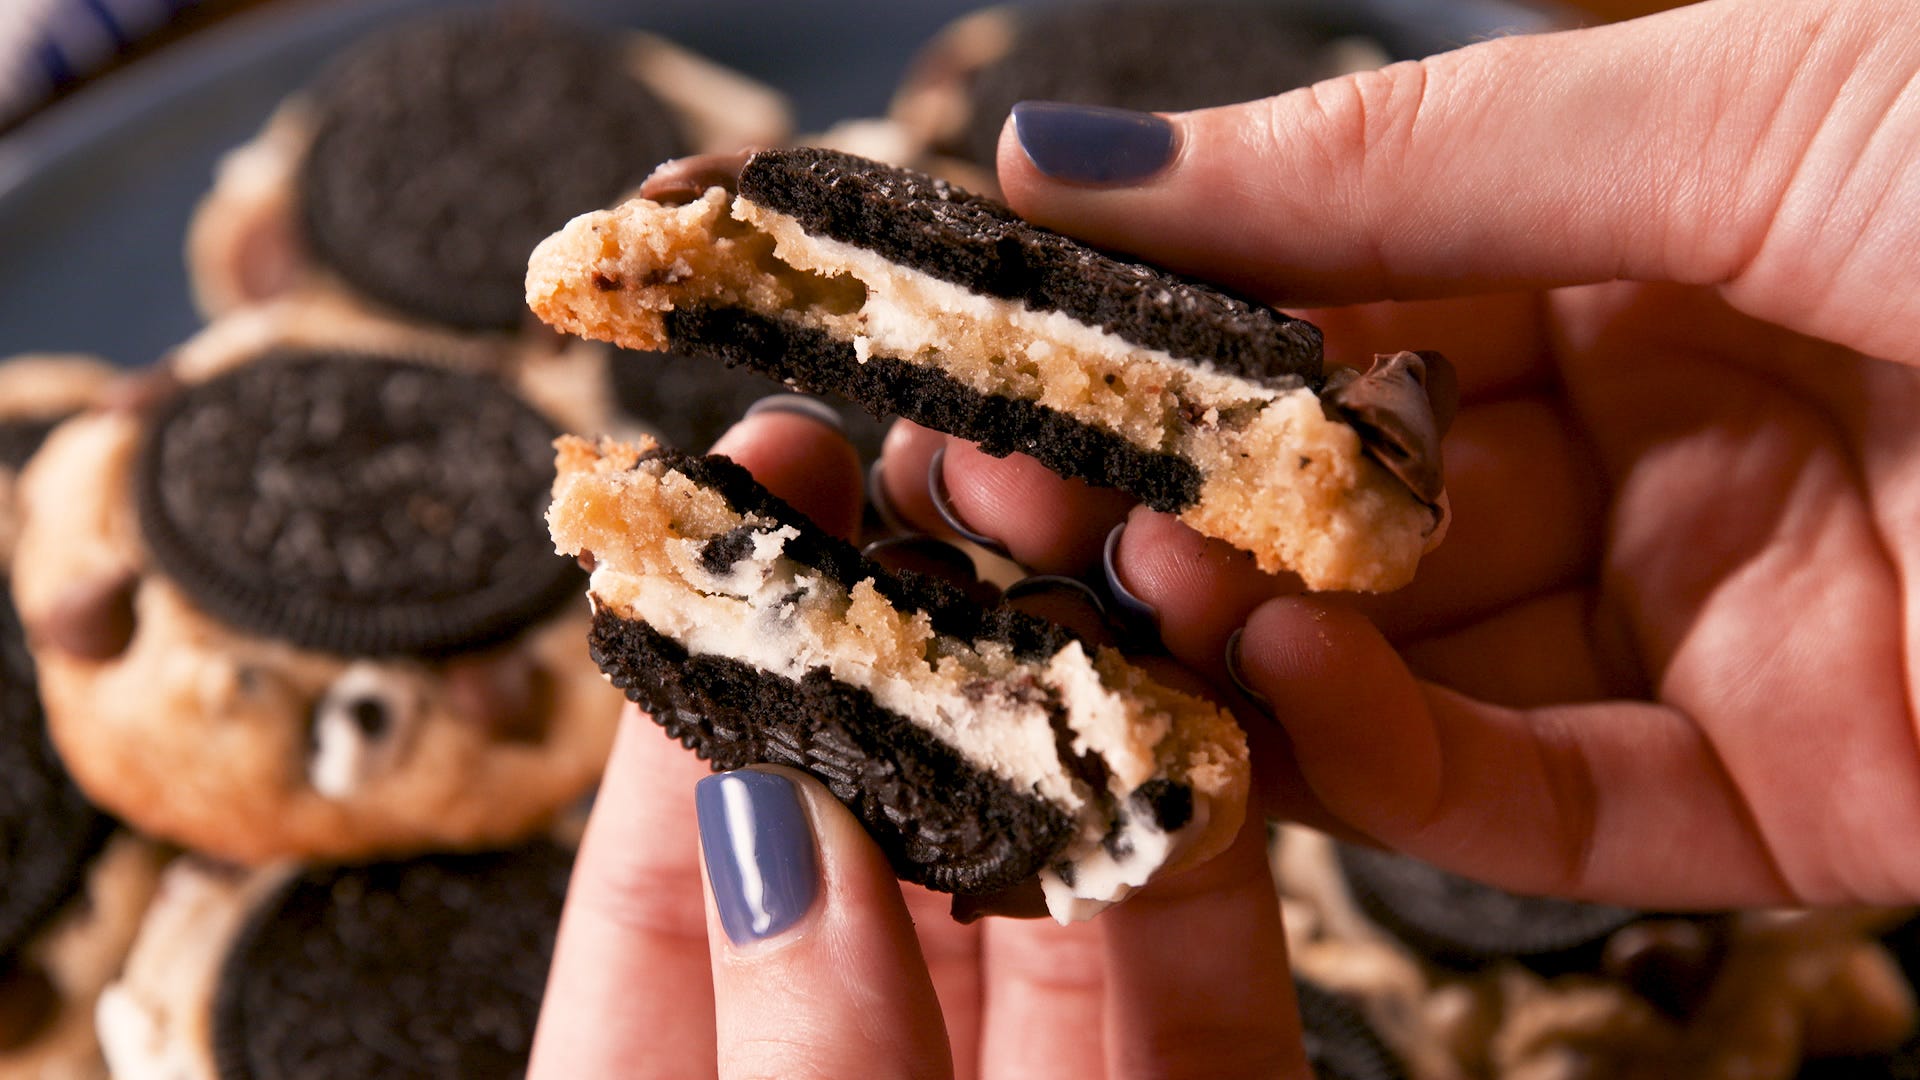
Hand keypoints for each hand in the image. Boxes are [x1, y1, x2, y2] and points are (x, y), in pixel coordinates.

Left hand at [529, 406, 1306, 1077]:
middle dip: (939, 627)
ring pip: (1066, 856)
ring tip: (1119, 538)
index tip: (773, 469)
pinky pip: (1214, 963)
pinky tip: (1212, 712)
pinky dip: (1218, 834)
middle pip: (894, 807)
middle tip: (976, 457)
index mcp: (700, 1074)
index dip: (724, 650)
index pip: (686, 842)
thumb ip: (794, 1039)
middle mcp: (871, 1051)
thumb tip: (774, 808)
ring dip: (1101, 696)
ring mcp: (1042, 1076)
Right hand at [878, 0, 1919, 910]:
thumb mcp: (1730, 106)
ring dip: (1242, 635)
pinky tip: (1274, 684)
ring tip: (1104, 587)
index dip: (1162, 323)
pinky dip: (1380, 752)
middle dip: (1163, 498)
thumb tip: (1085, 158)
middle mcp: (1663, 431)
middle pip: (1348, 492)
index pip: (1342, 297)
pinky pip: (1531, 793)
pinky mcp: (1785, 793)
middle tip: (986, 488)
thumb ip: (1396, 163)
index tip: (990, 340)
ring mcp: (1714, 619)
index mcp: (1652, 236)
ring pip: (1408, 656)